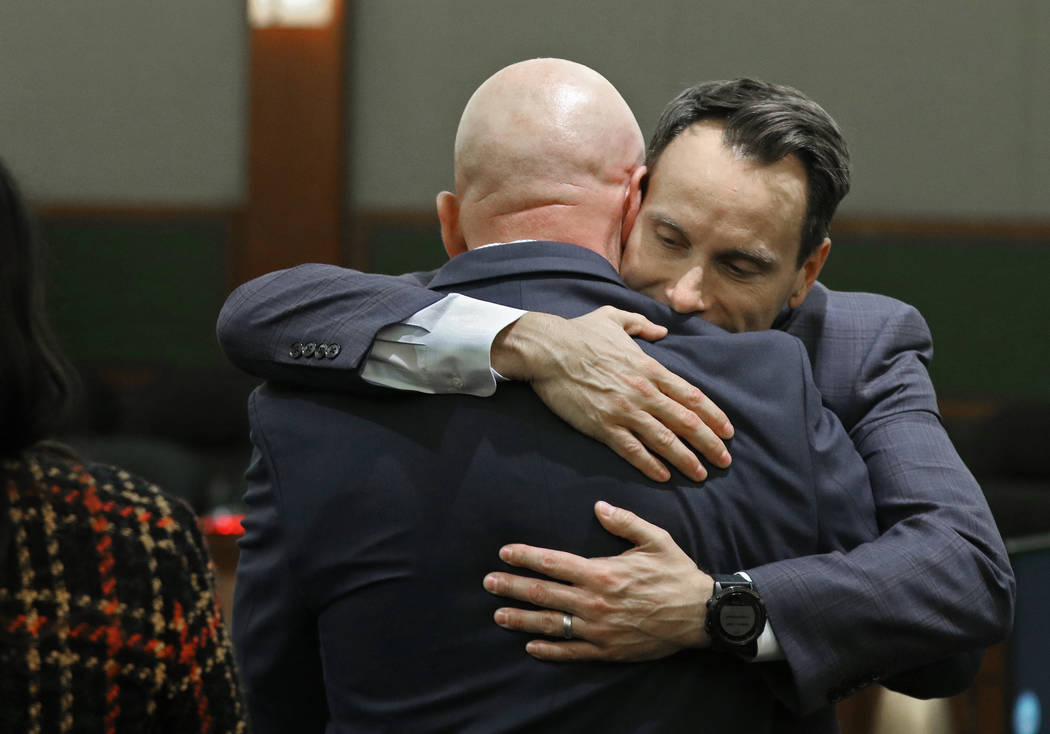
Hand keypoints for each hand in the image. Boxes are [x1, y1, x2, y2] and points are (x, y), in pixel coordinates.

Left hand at [483, 501, 713, 661]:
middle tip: (488, 583)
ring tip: (498, 614)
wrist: (701, 615)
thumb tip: (598, 506)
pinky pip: (571, 651)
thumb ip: (624, 521)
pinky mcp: (608, 650)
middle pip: (543, 593)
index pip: (553, 563)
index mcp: (601, 572)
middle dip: (512, 587)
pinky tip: (531, 646)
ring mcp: (599, 629)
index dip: (526, 557)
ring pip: (551, 624)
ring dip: (521, 619)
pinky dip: (549, 649)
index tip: (504, 553)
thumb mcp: (655, 539)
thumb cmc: (677, 573)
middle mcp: (594, 601)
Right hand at [491, 307, 732, 481]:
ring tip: (701, 474)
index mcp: (649, 368)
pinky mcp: (602, 426)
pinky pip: (632, 450)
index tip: (728, 431)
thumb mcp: (614, 318)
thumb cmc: (579, 333)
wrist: (548, 349)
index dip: (714, 416)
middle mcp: (643, 391)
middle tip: (725, 460)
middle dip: (710, 444)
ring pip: (664, 440)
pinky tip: (664, 476)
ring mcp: (624, 410)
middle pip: (686, 422)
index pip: (691, 396)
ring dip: (686, 460)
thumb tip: (662, 329)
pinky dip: (651, 465)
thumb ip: (642, 324)